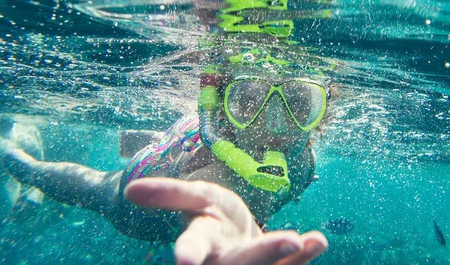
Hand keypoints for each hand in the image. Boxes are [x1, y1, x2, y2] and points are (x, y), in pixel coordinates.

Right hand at [124, 178, 327, 264]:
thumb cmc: (212, 216)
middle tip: (288, 240)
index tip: (184, 262)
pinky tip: (318, 240)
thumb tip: (130, 191)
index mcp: (201, 244)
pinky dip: (305, 255)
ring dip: (293, 258)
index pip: (192, 248)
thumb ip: (168, 194)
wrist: (234, 237)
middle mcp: (225, 261)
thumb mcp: (194, 198)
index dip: (188, 253)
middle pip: (242, 263)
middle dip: (265, 254)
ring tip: (313, 240)